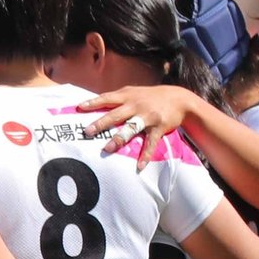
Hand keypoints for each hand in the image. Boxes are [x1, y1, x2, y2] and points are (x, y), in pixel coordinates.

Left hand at [77, 83, 194, 154]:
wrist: (179, 98)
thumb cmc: (150, 96)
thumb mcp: (134, 92)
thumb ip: (117, 98)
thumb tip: (95, 103)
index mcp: (127, 96)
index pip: (107, 98)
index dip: (93, 102)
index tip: (79, 108)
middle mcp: (136, 105)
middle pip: (115, 114)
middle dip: (101, 123)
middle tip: (87, 131)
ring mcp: (147, 116)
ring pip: (131, 128)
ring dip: (119, 139)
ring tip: (107, 149)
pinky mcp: (159, 127)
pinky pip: (151, 143)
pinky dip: (145, 155)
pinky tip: (139, 166)